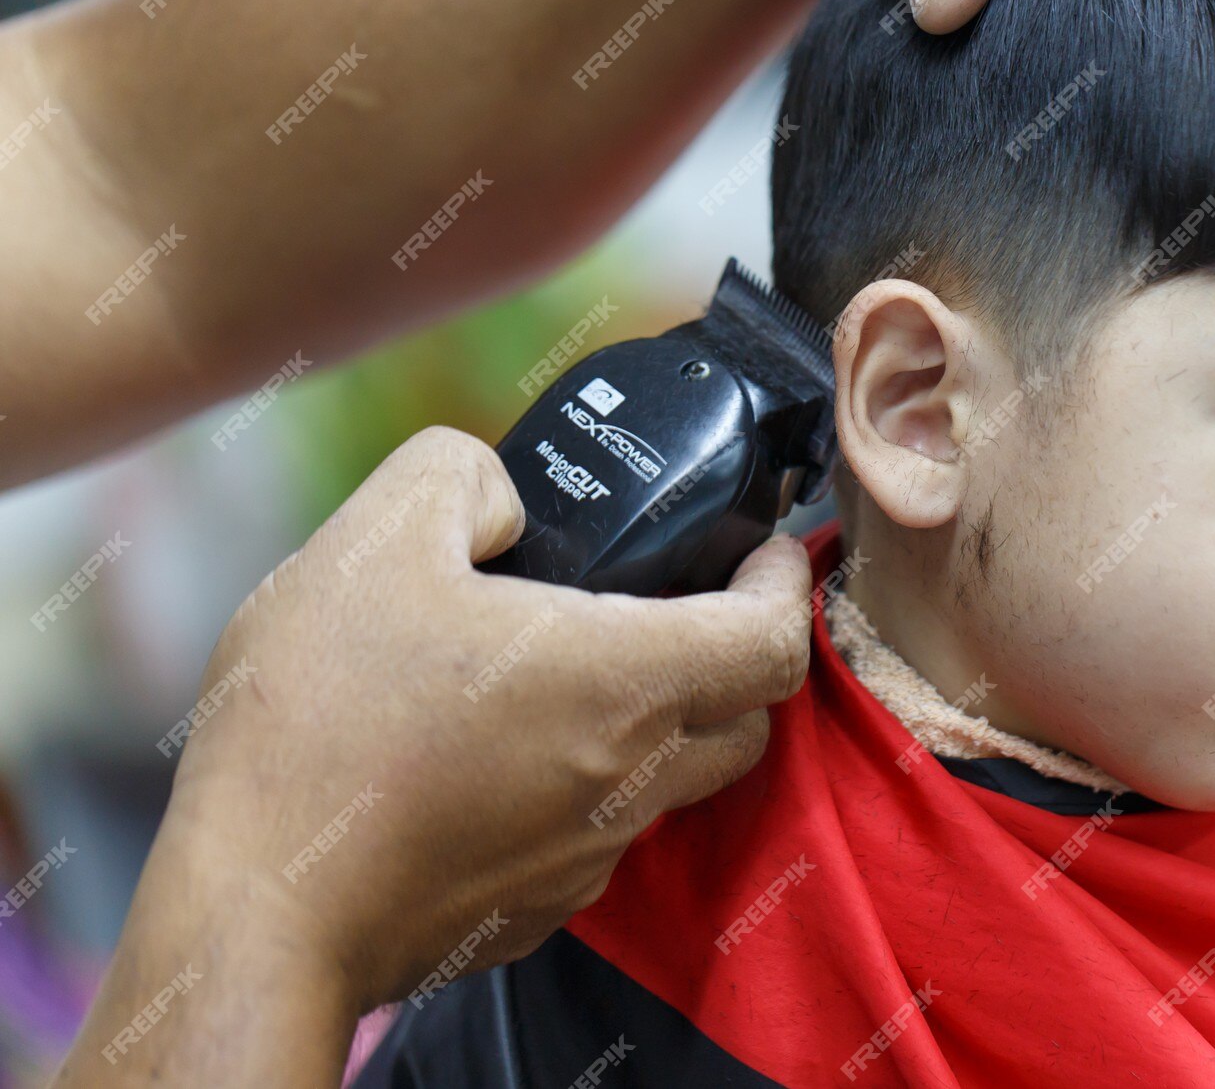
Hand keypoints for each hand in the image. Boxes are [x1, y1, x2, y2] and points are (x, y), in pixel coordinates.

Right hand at [159, 425, 812, 1010]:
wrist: (254, 910)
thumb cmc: (318, 726)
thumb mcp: (374, 542)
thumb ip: (458, 475)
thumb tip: (504, 497)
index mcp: (624, 683)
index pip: (776, 639)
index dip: (787, 583)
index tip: (765, 549)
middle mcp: (631, 781)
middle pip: (747, 716)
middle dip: (741, 651)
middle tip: (691, 598)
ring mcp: (588, 859)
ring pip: (674, 781)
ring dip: (660, 722)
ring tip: (578, 667)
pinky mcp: (536, 909)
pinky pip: (598, 837)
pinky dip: (589, 787)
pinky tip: (506, 752)